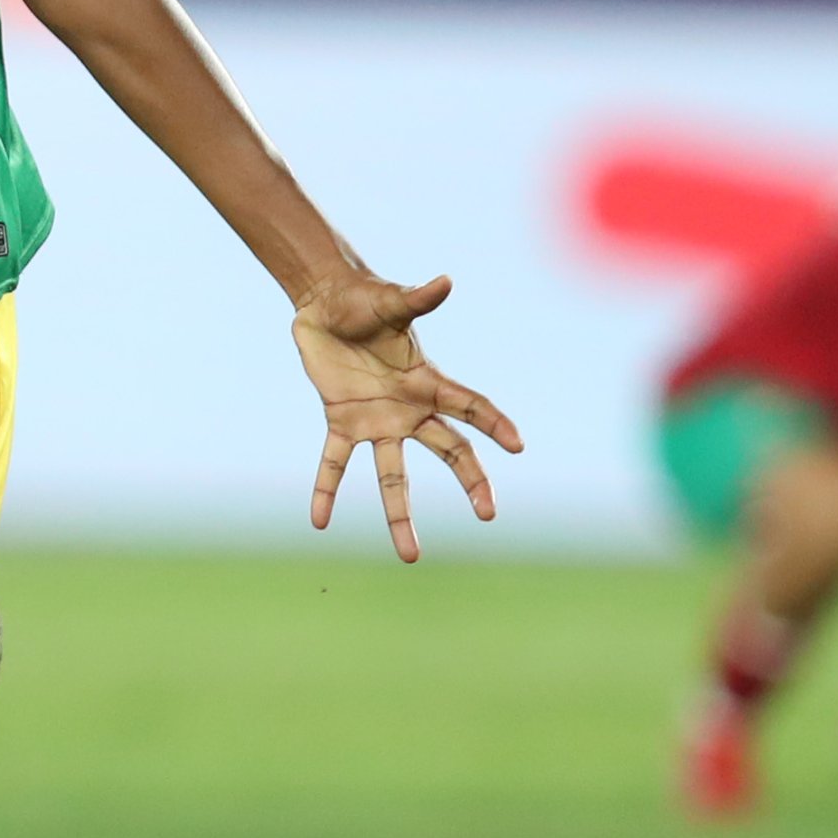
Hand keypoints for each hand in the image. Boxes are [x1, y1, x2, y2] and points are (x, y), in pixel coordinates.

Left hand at [292, 273, 522, 561]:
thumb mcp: (388, 300)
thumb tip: (446, 281)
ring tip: (411, 556)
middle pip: (449, 450)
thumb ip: (416, 298)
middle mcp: (409, 408)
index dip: (494, 423)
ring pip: (394, 475)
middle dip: (471, 482)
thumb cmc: (364, 298)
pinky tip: (319, 521)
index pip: (470, 406)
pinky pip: (334, 464)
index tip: (518, 445)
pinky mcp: (342, 422)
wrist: (325, 302)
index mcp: (427, 380)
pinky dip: (326, 490)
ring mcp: (377, 420)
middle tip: (488, 515)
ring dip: (400, 514)